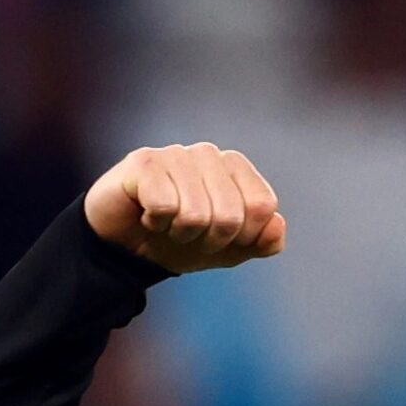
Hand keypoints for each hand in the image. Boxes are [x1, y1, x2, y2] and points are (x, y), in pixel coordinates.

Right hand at [84, 143, 286, 274]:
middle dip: (210, 241)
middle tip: (188, 234)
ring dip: (180, 233)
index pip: (262, 206)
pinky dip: (156, 223)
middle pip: (231, 215)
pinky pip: (164, 207)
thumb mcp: (231, 250)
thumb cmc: (183, 241)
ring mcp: (176, 154)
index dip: (244, 237)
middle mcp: (209, 154)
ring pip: (196, 214)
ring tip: (167, 224)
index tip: (221, 239)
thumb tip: (277, 223)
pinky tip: (147, 214)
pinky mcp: (144, 162)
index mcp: (237, 169)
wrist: (128, 246)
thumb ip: (264, 241)